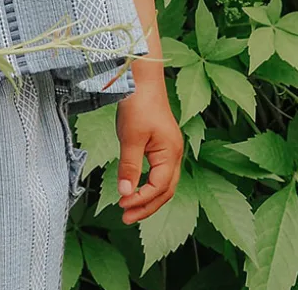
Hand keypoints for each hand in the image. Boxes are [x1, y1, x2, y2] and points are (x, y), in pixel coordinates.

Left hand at [114, 70, 183, 223]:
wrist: (142, 78)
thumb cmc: (138, 104)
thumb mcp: (131, 136)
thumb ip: (129, 166)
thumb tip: (125, 194)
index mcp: (171, 153)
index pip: (159, 188)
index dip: (141, 200)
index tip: (122, 206)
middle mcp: (175, 154)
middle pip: (165, 191)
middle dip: (146, 207)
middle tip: (125, 218)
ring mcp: (169, 149)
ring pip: (163, 184)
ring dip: (147, 198)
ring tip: (128, 210)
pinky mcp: (161, 144)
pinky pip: (158, 173)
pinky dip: (148, 185)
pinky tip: (134, 188)